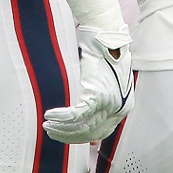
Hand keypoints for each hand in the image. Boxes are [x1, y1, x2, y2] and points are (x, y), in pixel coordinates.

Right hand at [43, 25, 133, 143]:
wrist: (106, 34)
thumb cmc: (105, 55)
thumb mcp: (109, 83)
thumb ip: (103, 104)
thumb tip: (93, 138)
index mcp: (124, 106)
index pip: (102, 132)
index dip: (82, 137)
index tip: (66, 135)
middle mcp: (119, 108)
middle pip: (91, 132)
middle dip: (69, 135)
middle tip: (52, 131)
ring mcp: (109, 102)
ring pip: (82, 126)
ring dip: (62, 128)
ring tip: (47, 125)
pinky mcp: (97, 94)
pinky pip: (76, 114)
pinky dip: (61, 117)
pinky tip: (50, 115)